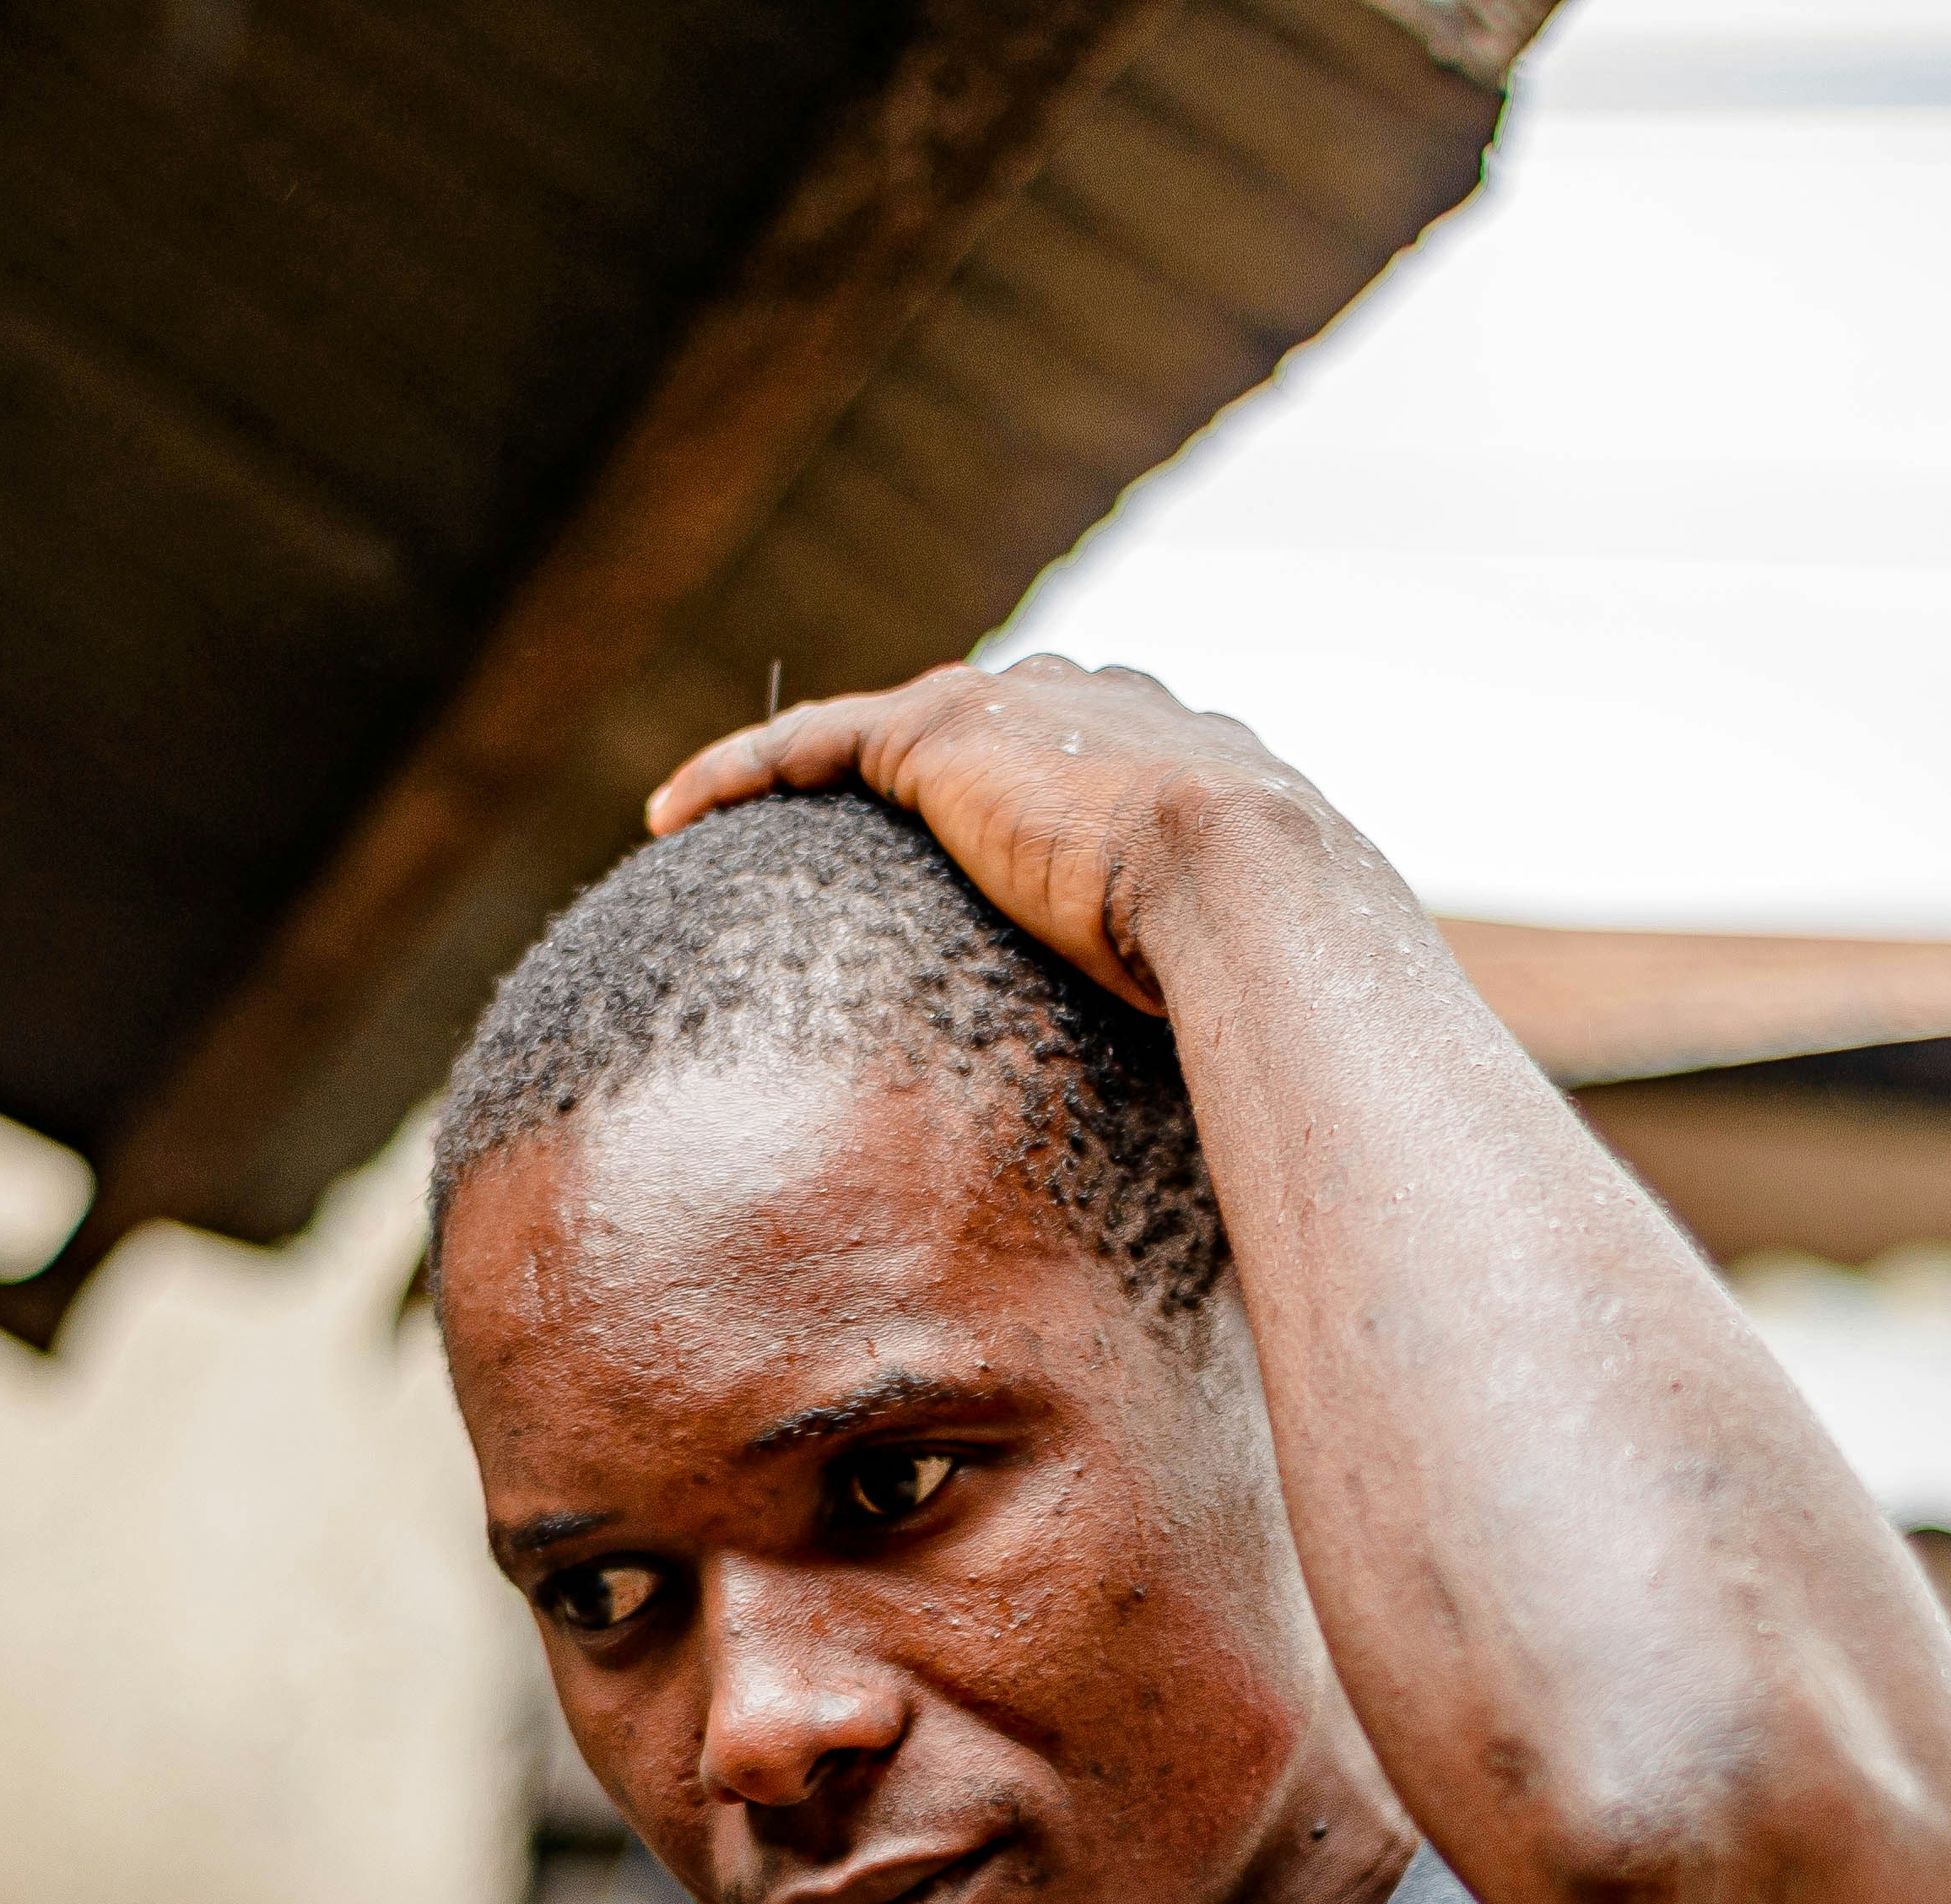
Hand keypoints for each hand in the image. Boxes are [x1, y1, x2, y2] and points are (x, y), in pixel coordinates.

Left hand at [647, 660, 1353, 1013]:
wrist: (1257, 883)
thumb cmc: (1280, 967)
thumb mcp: (1262, 986)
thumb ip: (1240, 1022)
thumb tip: (1258, 1149)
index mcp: (1188, 759)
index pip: (1088, 763)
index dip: (1024, 806)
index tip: (986, 862)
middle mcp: (1101, 706)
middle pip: (982, 729)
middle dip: (920, 769)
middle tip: (859, 843)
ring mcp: (1018, 707)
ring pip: (882, 729)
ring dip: (813, 771)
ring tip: (738, 825)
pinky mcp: (940, 733)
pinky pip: (810, 746)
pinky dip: (741, 771)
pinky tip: (669, 816)